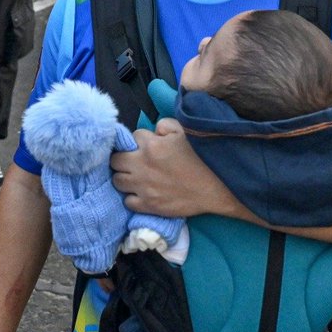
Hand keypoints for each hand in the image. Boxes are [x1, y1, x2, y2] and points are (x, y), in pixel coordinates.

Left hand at [110, 118, 231, 218]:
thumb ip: (165, 125)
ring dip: (125, 177)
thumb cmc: (201, 157)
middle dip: (123, 157)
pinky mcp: (149, 206)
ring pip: (117, 180)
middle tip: (134, 160)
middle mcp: (143, 166)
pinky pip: (127, 201)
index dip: (139, 141)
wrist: (216, 187)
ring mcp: (144, 188)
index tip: (148, 145)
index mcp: (151, 146)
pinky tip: (142, 193)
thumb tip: (154, 131)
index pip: (132, 137)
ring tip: (136, 176)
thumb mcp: (185, 131)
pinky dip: (132, 197)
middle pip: (115, 160)